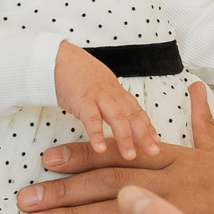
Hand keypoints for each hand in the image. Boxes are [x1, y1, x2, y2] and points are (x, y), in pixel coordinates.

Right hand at [53, 42, 159, 159]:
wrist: (57, 58)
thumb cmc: (75, 71)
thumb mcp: (99, 84)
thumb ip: (108, 99)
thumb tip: (116, 113)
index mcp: (115, 91)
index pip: (136, 110)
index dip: (147, 126)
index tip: (156, 140)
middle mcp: (111, 94)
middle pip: (132, 116)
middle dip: (144, 135)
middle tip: (153, 152)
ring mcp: (98, 96)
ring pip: (117, 118)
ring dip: (125, 138)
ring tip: (129, 155)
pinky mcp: (81, 100)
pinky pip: (91, 119)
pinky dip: (96, 134)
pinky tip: (100, 148)